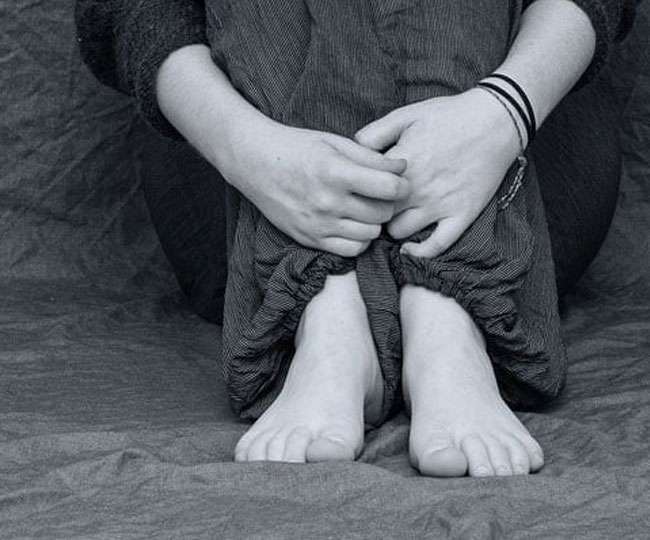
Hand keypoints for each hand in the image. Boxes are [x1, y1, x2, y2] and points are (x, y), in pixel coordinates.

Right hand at [216, 117, 407, 256]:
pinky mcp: (310, 239)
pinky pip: (351, 251)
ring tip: (364, 208)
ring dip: (374, 223)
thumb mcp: (335, 143)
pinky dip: (359, 240)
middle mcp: (327, 202)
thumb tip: (403, 169)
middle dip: (388, 204)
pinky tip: (353, 224)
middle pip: (383, 214)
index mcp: (335, 172)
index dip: (401, 185)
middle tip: (380, 194)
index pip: (389, 188)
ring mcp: (318, 224)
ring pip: (370, 234)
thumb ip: (371, 157)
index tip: (398, 181)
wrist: (255, 163)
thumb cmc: (297, 147)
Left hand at [355, 89, 521, 257]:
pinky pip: (437, 246)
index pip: (365, 190)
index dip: (358, 192)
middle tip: (372, 206)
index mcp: (401, 164)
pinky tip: (410, 248)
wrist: (496, 120)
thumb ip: (374, 133)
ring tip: (393, 218)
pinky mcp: (462, 215)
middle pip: (377, 213)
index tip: (358, 190)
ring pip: (399, 232)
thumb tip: (352, 151)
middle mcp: (418, 188)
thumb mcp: (406, 114)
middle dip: (371, 211)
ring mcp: (440, 205)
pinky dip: (420, 251)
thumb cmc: (449, 115)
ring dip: (392, 227)